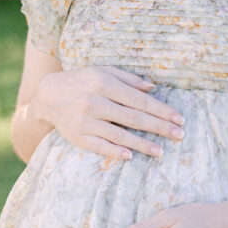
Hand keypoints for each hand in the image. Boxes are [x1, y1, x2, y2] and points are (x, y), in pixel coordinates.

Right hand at [34, 65, 184, 158]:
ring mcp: (85, 121)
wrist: (48, 95)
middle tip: (179, 135)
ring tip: (160, 151)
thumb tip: (153, 88)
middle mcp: (95, 102)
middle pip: (133, 118)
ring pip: (119, 135)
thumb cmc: (82, 80)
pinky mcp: (77, 137)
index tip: (179, 118)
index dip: (161, 110)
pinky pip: (99, 146)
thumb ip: (129, 79)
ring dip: (142, 144)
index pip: (139, 100)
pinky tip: (131, 156)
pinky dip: (115, 151)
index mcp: (104, 83)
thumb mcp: (103, 71)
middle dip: (159, 127)